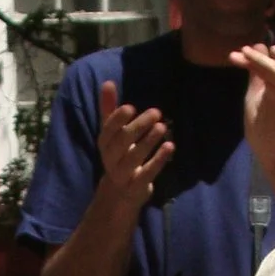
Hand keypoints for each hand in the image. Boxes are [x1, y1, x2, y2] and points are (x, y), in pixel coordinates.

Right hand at [96, 79, 172, 209]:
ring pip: (134, 158)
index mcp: (104, 143)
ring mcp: (123, 174)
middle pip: (122, 142)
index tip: (130, 108)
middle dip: (139, 127)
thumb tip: (107, 82)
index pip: (108, 130)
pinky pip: (147, 174)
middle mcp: (111, 159)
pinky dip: (158, 160)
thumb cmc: (118, 155)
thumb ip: (109, 109)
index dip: (117, 120)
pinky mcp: (136, 186)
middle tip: (157, 112)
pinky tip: (170, 147)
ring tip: (163, 127)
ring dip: (149, 142)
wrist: (119, 193)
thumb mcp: (112, 134)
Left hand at [231, 43, 274, 183]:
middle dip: (261, 60)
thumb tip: (255, 49)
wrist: (270, 158)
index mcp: (272, 88)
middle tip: (246, 51)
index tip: (234, 56)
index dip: (250, 61)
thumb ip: (255, 79)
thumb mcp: (253, 101)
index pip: (262, 69)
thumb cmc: (262, 130)